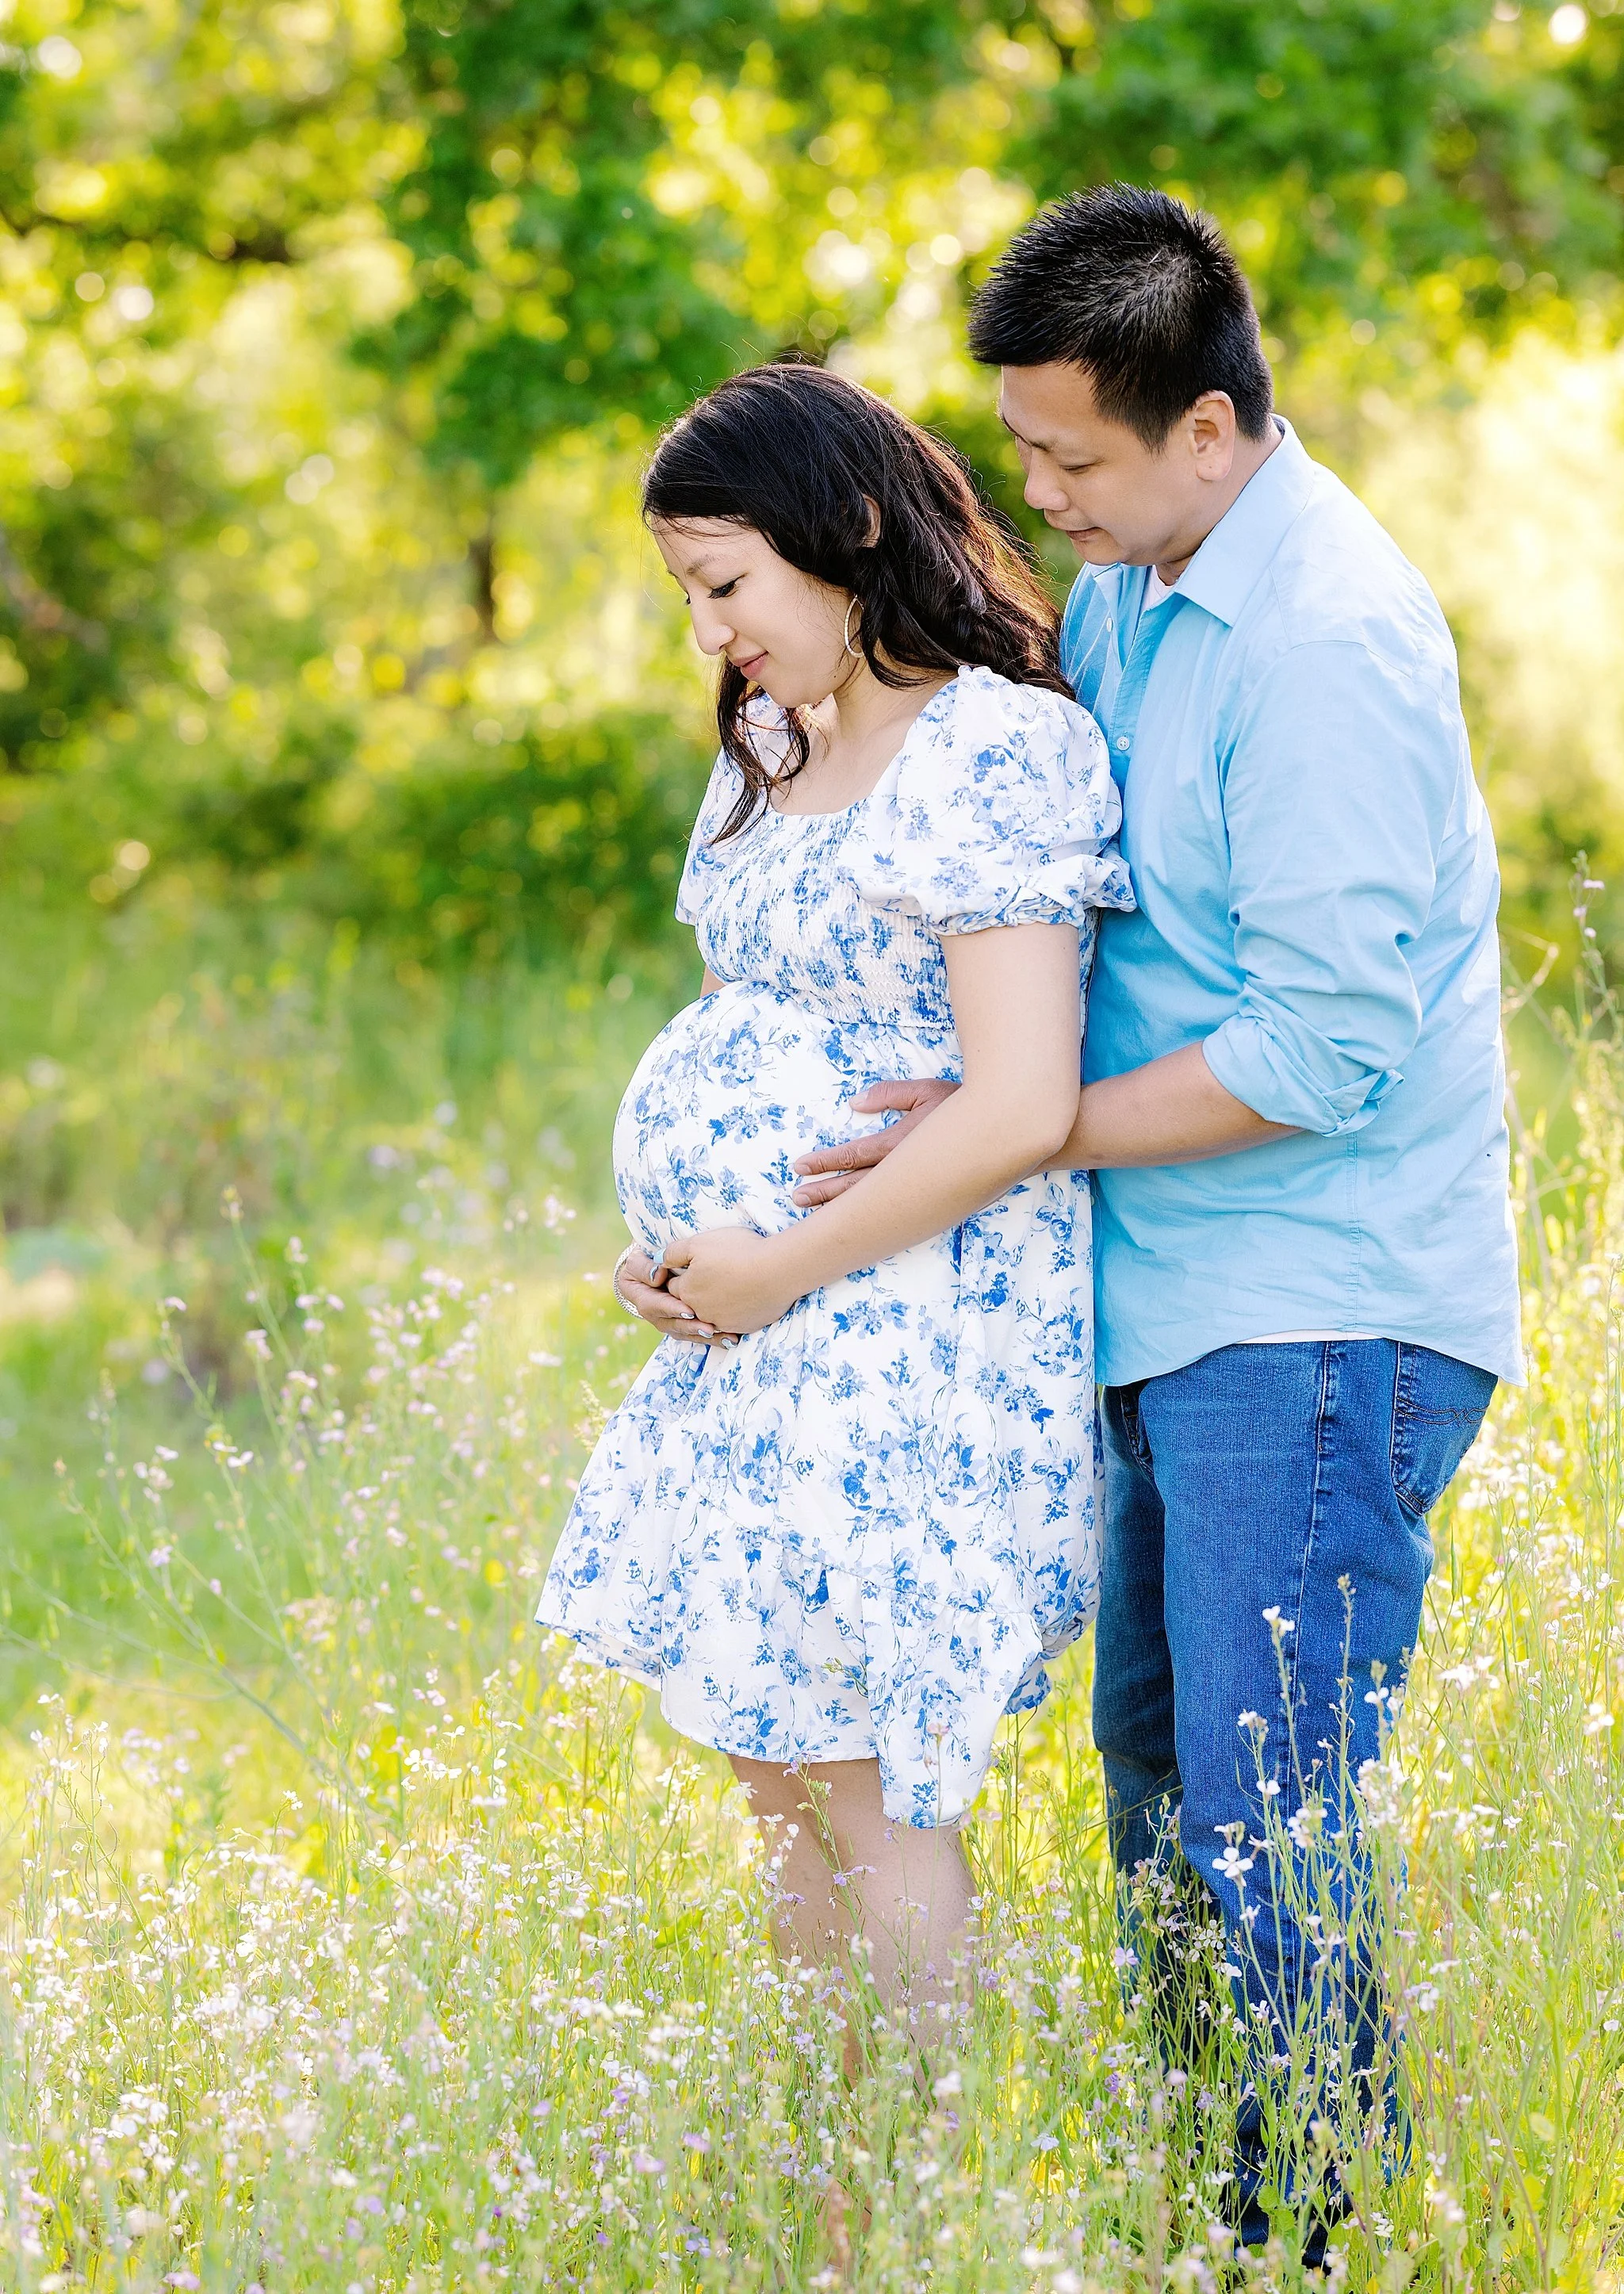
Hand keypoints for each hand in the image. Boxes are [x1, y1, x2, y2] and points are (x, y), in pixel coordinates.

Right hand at [614, 1247, 731, 1344]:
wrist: (652, 1268)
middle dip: (693, 1328)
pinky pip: (699, 1333)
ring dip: (708, 1337)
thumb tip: (658, 1276)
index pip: (655, 1306)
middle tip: (710, 1328)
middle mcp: (656, 1315)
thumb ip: (644, 1268)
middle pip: (674, 1325)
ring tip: (726, 1336)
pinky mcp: (686, 1324)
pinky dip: (716, 1338)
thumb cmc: (645, 1262)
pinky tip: (732, 1338)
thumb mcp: (637, 1261)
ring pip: (688, 1333)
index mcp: (642, 1299)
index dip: (672, 1309)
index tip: (689, 1311)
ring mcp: (671, 1321)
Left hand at [660, 1227, 799, 1334]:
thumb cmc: (738, 1252)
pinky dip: (734, 1314)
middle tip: (712, 1278)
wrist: (778, 1270)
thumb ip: (674, 1252)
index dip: (682, 1276)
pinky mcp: (743, 1328)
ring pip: (710, 1316)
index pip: (673, 1287)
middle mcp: (700, 1312)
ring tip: (728, 1289)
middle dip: (697, 1293)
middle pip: (690, 1304)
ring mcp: (722, 1323)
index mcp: (687, 1291)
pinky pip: (732, 1324)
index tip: (694, 1268)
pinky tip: (743, 1301)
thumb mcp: (699, 1243)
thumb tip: (660, 1260)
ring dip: (715, 1306)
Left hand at [790, 1078, 960, 1205]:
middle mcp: (904, 1171)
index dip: (825, 1162)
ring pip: (870, 1202)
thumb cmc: (963, 1106)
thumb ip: (889, 1095)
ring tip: (813, 1209)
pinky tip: (854, 1221)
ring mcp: (916, 1189)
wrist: (1005, 1134)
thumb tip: (855, 1103)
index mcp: (900, 1143)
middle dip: (823, 1192)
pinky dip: (868, 1216)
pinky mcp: (928, 1200)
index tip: (800, 1167)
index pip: (853, 1156)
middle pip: (855, 1187)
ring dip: (839, 1206)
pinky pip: (891, 1210)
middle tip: (797, 1198)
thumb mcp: (926, 1091)